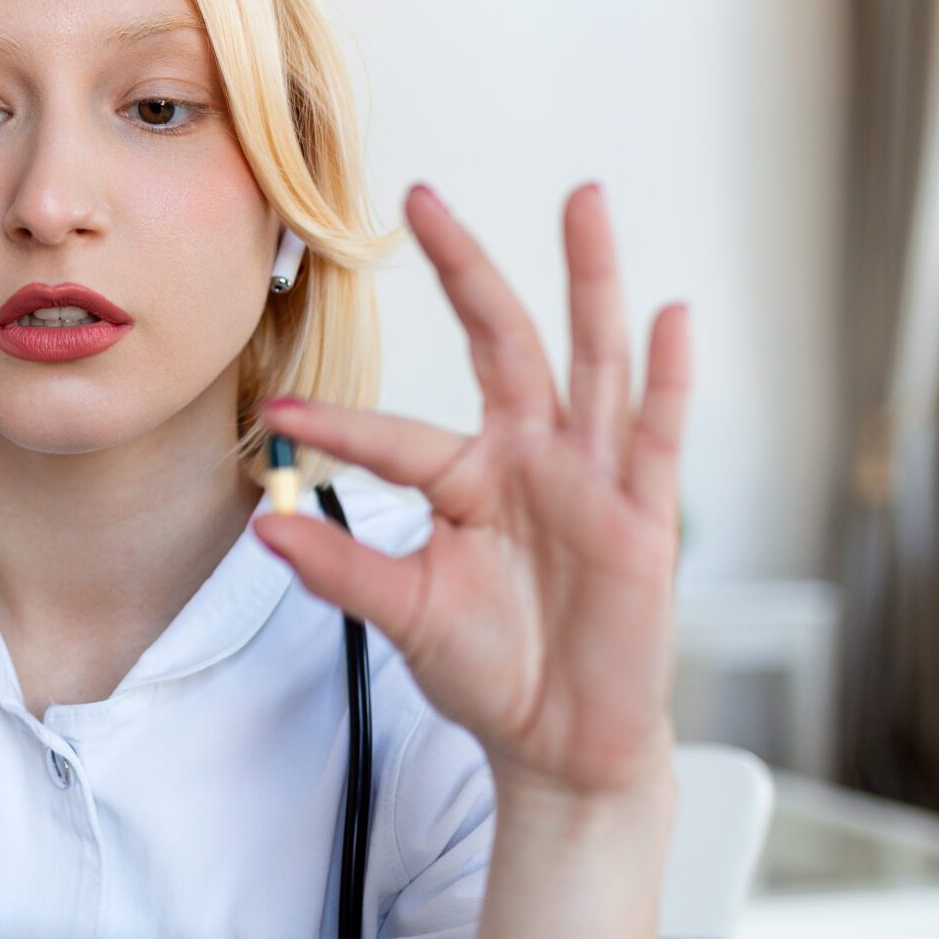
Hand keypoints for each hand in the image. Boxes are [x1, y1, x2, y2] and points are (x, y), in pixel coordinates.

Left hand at [253, 183, 690, 808]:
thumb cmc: (490, 667)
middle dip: (466, 268)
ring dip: (588, 279)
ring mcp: (589, 478)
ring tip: (581, 200)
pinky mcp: (642, 515)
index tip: (278, 414)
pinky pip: (656, 434)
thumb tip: (267, 526)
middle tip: (423, 198)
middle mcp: (528, 459)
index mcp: (466, 478)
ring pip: (588, 359)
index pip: (396, 438)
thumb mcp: (406, 617)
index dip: (341, 427)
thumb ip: (345, 570)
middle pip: (501, 342)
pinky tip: (671, 316)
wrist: (561, 740)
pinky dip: (667, 376)